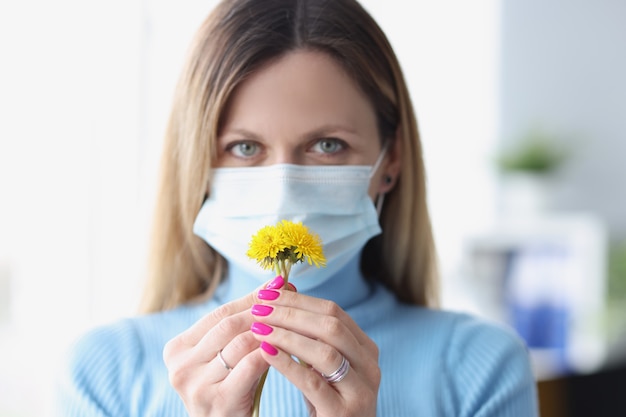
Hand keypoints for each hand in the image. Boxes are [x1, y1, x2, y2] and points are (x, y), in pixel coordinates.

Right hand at [163, 279, 281, 416]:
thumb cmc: (231, 389)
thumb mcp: (228, 355)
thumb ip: (244, 322)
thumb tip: (277, 284)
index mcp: (176, 350)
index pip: (220, 314)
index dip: (252, 298)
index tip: (278, 284)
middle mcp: (179, 366)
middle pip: (228, 324)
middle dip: (263, 310)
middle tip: (290, 298)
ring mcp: (196, 385)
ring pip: (241, 342)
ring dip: (270, 330)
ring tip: (291, 322)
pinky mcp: (218, 401)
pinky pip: (250, 365)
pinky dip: (271, 352)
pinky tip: (285, 347)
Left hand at [250, 284, 380, 416]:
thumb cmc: (326, 404)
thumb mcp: (325, 369)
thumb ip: (312, 339)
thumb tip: (282, 298)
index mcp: (365, 349)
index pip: (333, 311)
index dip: (299, 300)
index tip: (268, 293)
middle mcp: (369, 367)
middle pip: (331, 326)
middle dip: (291, 313)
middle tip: (260, 307)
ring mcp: (360, 391)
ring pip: (325, 352)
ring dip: (288, 336)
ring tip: (259, 328)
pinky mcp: (344, 413)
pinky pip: (313, 383)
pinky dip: (288, 364)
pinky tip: (266, 353)